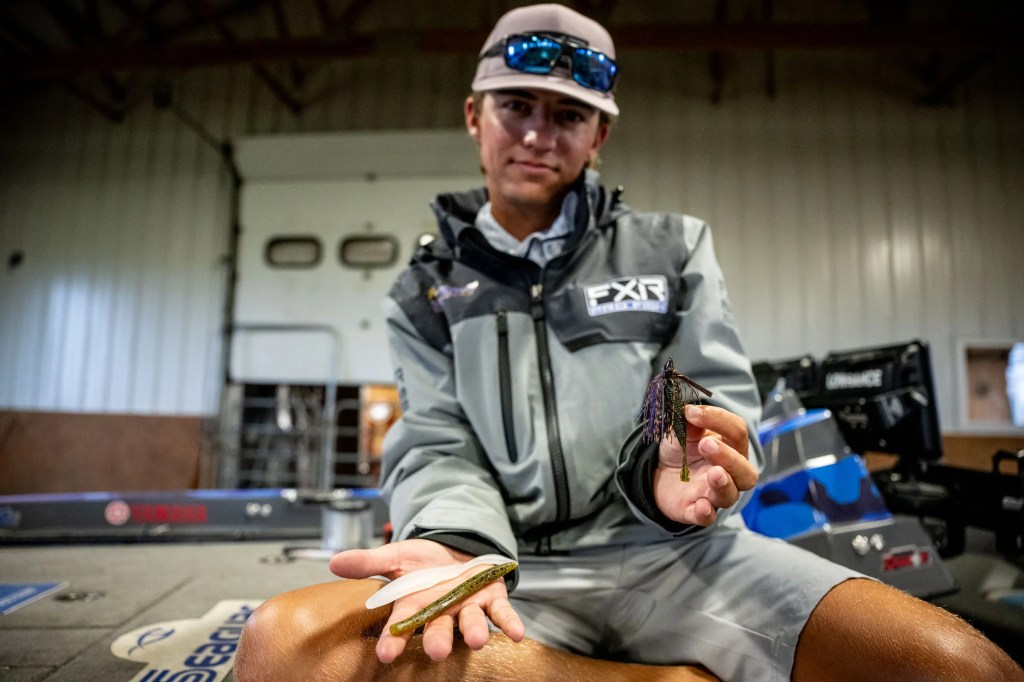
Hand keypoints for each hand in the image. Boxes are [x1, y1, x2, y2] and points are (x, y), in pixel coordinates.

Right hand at [329, 539, 524, 662]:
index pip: (400, 625)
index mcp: (415, 604)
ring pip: (470, 623)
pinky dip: (510, 623)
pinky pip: (501, 613)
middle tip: (436, 653)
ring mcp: (467, 607)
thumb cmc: (424, 561)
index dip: (393, 640)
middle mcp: (441, 611)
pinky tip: (519, 634)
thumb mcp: (396, 556)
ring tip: (476, 641)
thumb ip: (368, 562)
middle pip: (437, 628)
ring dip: (474, 633)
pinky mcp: (491, 598)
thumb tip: (333, 562)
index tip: (385, 654)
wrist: (457, 549)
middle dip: (437, 641)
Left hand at [653, 404, 758, 525]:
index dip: (719, 419)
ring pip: (731, 495)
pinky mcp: (695, 511)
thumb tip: (690, 410)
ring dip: (724, 484)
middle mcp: (728, 473)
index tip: (692, 412)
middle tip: (707, 444)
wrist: (658, 472)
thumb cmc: (680, 449)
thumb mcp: (681, 430)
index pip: (737, 432)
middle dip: (729, 458)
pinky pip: (707, 518)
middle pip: (745, 471)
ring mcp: (713, 494)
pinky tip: (701, 505)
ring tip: (714, 472)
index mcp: (729, 447)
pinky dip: (706, 513)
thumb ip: (688, 421)